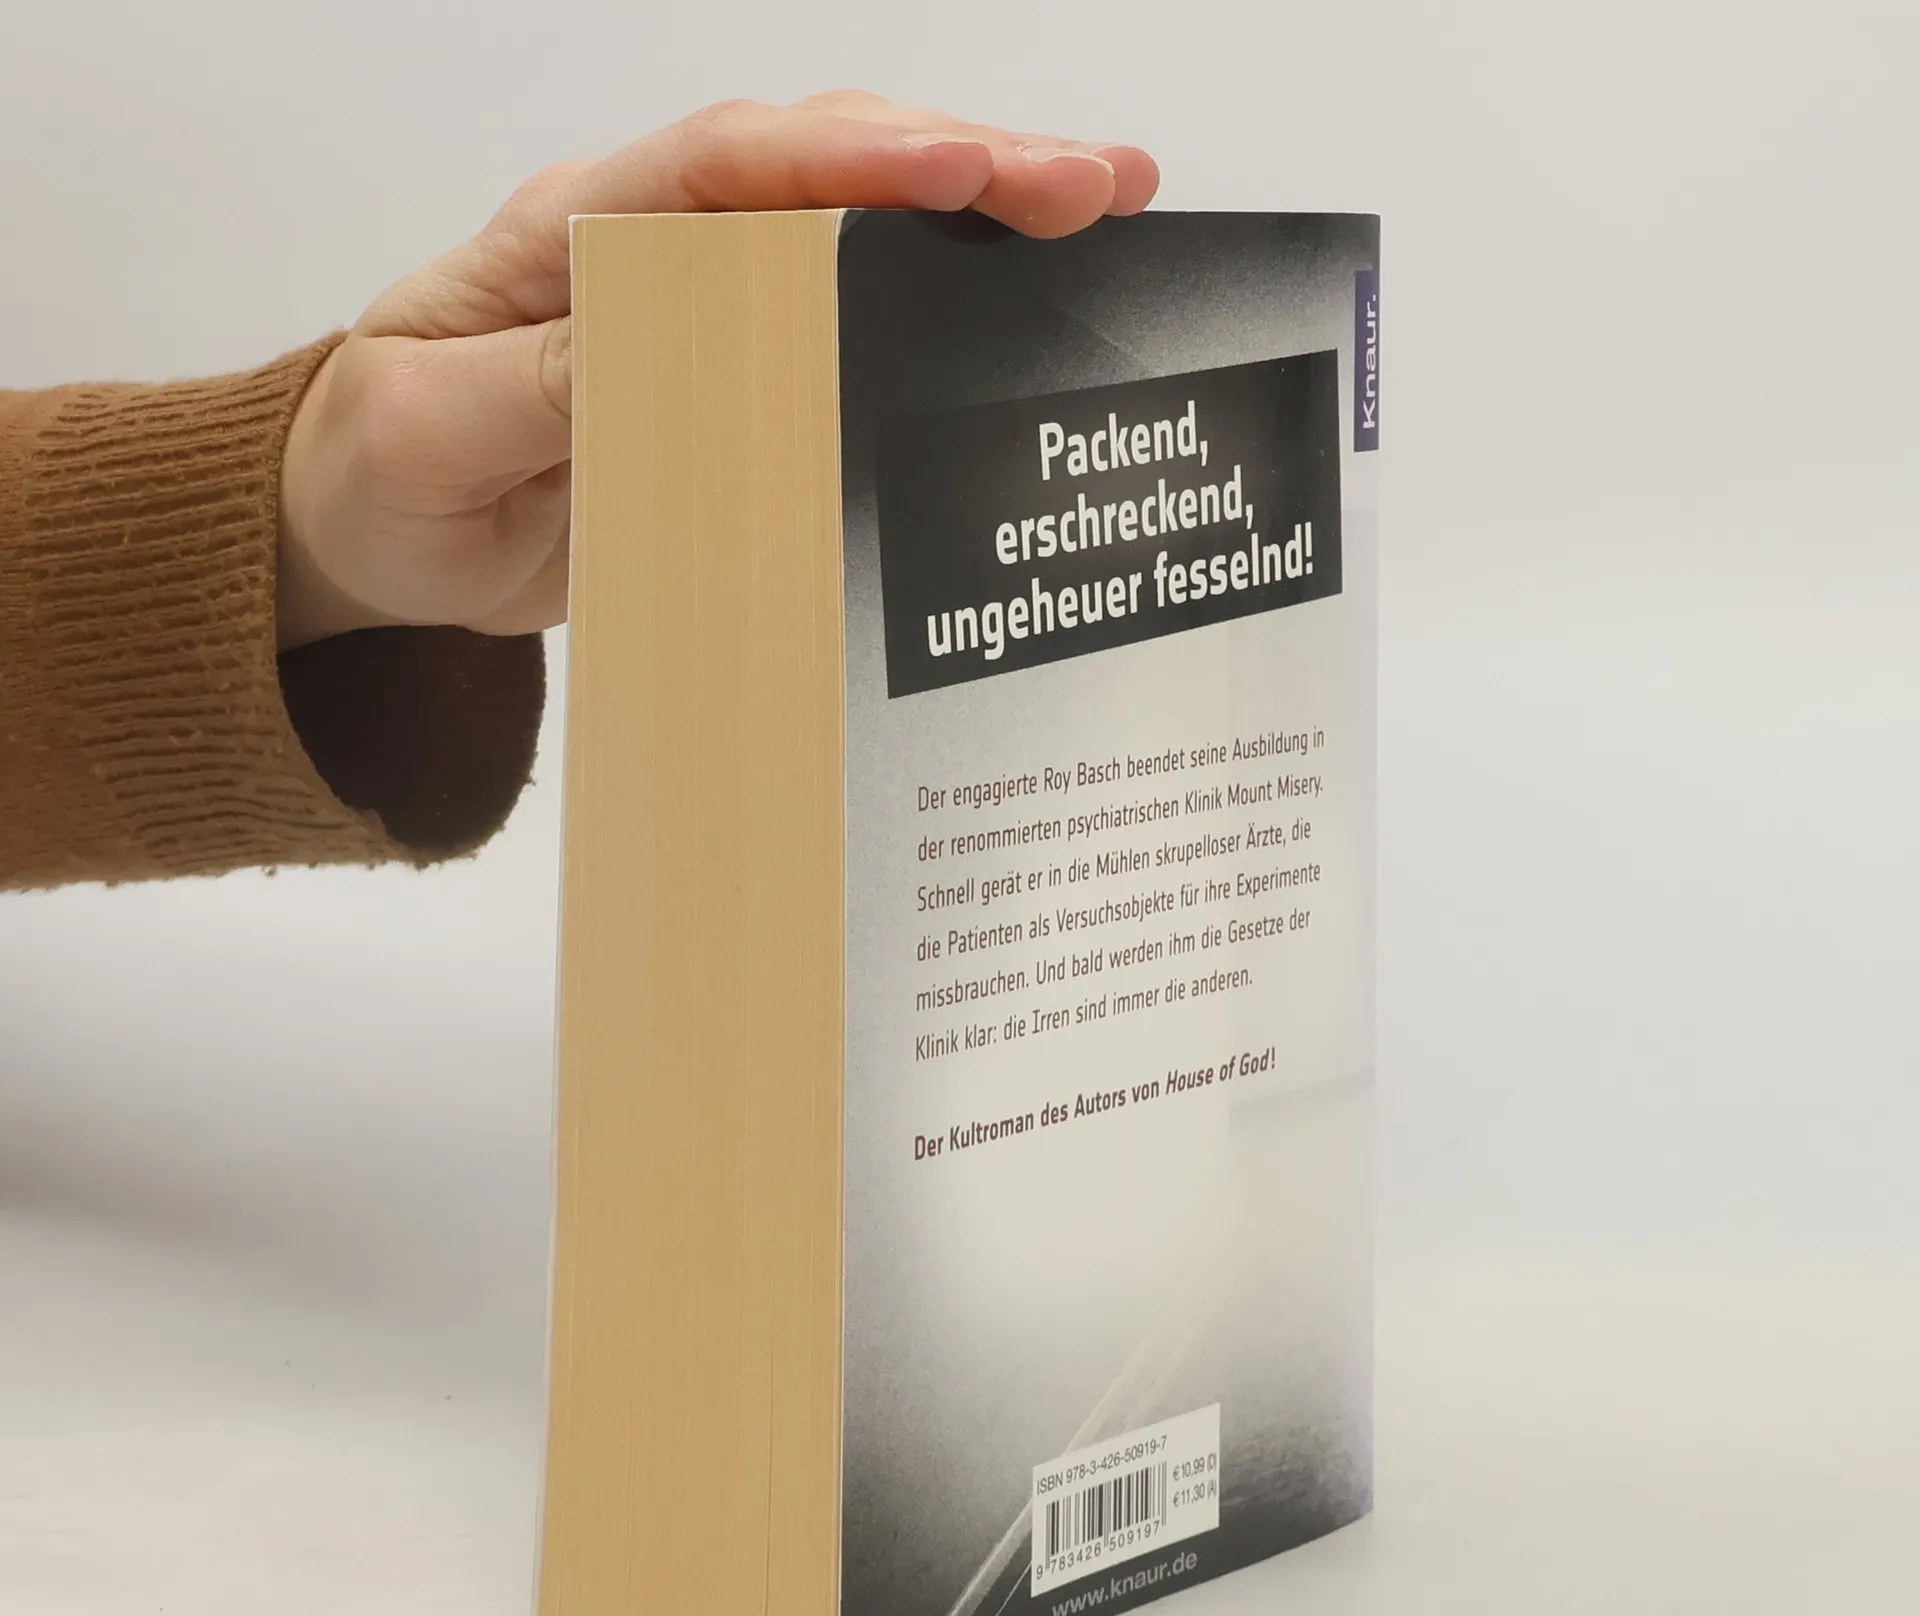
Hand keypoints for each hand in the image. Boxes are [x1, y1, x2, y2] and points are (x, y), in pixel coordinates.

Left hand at [276, 93, 1158, 647]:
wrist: (373, 539)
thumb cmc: (379, 472)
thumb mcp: (430, 432)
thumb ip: (539, 384)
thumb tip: (660, 341)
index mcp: (572, 234)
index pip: (724, 168)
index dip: (850, 159)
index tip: (959, 169)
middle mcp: (654, 249)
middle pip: (823, 173)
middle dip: (964, 166)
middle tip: (1092, 185)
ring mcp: (704, 314)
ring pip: (856, 234)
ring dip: (978, 220)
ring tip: (1103, 211)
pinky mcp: (734, 383)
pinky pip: (848, 329)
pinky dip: (937, 307)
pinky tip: (1020, 303)